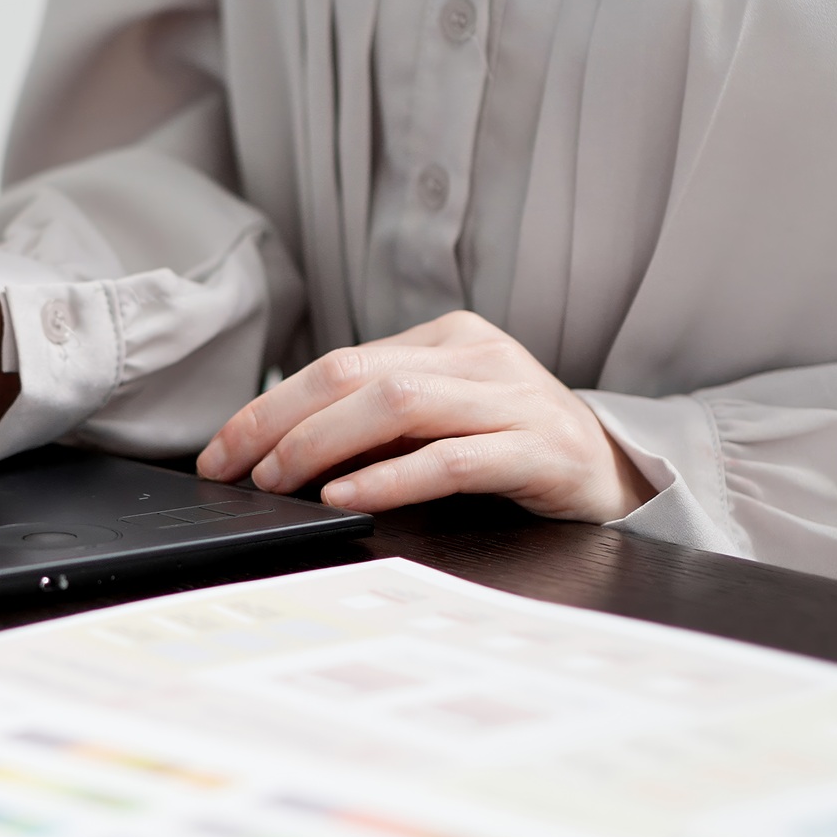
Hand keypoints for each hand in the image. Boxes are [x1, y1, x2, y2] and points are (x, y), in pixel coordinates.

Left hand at [196, 310, 654, 521]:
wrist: (615, 476)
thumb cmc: (512, 450)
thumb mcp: (441, 420)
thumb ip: (376, 422)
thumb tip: (278, 450)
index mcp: (446, 339)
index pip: (337, 362)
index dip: (269, 407)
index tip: (220, 452)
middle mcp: (477, 357)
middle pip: (355, 376)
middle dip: (280, 424)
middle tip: (236, 470)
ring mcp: (511, 400)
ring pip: (397, 406)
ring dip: (323, 447)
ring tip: (279, 483)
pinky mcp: (538, 449)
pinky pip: (451, 459)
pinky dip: (391, 479)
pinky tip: (347, 497)